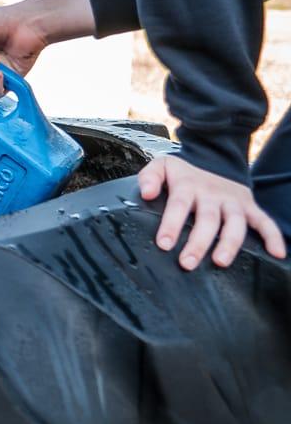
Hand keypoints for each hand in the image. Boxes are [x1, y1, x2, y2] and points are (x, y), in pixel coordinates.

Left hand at [139, 155, 285, 268]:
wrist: (213, 161)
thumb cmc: (183, 174)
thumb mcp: (162, 167)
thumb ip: (149, 177)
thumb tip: (146, 194)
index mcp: (189, 185)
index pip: (179, 205)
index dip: (171, 224)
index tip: (164, 244)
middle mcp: (213, 194)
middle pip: (208, 219)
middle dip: (198, 242)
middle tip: (187, 262)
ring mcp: (233, 201)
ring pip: (235, 223)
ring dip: (229, 243)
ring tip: (220, 262)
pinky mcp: (249, 207)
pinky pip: (264, 222)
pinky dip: (273, 236)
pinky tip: (276, 254)